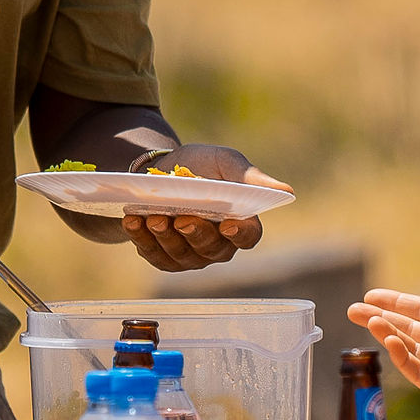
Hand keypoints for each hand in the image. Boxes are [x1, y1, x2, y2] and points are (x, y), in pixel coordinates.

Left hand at [118, 142, 279, 273]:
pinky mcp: (164, 257)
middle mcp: (218, 245)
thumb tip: (286, 190)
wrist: (161, 169)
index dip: (240, 234)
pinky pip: (154, 255)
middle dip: (195, 234)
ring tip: (153, 217)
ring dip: (166, 237)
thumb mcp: (224, 162)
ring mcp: (190, 255)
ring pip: (181, 255)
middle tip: (182, 218)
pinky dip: (142, 239)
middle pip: (211, 249)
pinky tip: (133, 221)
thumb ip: (249, 177)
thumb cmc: (202, 166)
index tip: (228, 224)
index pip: (249, 237)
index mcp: (240, 224)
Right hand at [353, 277, 419, 419]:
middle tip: (353, 311)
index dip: (395, 303)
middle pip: (408, 329)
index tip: (370, 296)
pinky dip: (401, 357)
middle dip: (381, 318)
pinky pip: (416, 371)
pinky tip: (389, 342)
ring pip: (409, 348)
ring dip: (388, 334)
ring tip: (368, 321)